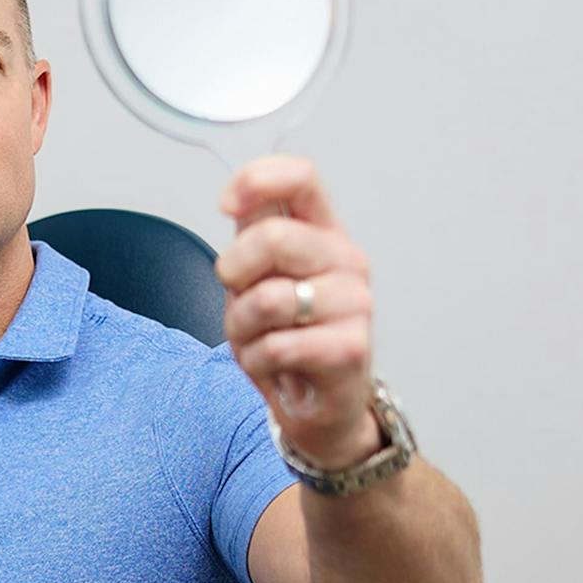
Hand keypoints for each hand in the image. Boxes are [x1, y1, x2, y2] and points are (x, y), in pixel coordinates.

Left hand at [216, 156, 381, 469]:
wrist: (317, 405)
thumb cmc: (285, 335)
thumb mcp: (257, 276)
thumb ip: (251, 234)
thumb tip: (237, 197)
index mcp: (322, 233)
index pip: (301, 178)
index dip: (256, 181)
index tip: (227, 207)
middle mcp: (346, 260)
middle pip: (273, 238)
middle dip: (234, 274)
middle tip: (240, 300)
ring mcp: (355, 303)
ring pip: (268, 299)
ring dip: (242, 328)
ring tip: (260, 340)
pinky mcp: (351, 348)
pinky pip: (276, 345)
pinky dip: (257, 360)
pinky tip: (275, 365)